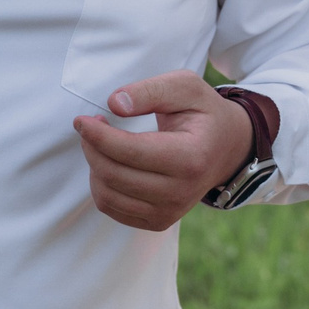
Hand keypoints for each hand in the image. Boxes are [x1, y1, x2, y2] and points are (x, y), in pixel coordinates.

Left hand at [73, 72, 255, 231]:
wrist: (227, 149)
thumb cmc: (203, 113)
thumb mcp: (185, 87)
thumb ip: (150, 90)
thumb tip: (114, 104)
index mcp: (190, 158)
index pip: (128, 151)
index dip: (96, 135)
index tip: (81, 119)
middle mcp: (181, 192)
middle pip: (113, 174)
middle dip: (91, 147)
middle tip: (92, 126)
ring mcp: (170, 212)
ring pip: (107, 195)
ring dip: (93, 165)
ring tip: (102, 143)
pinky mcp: (158, 221)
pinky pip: (111, 208)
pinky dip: (102, 185)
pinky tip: (111, 163)